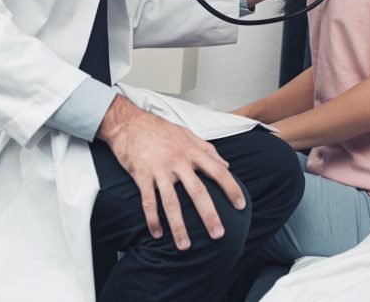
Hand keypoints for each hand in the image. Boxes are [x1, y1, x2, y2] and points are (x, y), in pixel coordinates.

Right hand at [97, 95, 245, 250]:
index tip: (240, 205)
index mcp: (191, 151)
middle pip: (197, 191)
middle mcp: (178, 161)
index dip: (230, 188)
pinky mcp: (141, 175)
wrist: (129, 122)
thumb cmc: (159, 128)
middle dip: (209, 215)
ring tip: (185, 246)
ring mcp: (159, 169)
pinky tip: (157, 233)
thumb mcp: (187, 133)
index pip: (217, 171)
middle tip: (218, 234)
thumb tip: (226, 165)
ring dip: (178, 226)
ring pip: (171, 202)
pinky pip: (148, 201)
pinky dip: (152, 219)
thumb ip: (207, 149)